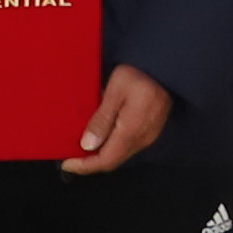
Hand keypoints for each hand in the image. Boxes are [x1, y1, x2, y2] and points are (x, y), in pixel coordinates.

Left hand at [59, 66, 175, 175]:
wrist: (165, 66)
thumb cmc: (140, 73)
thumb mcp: (115, 91)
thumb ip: (102, 119)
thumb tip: (87, 145)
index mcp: (131, 131)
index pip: (105, 161)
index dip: (85, 166)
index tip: (67, 163)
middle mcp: (142, 139)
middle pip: (113, 161)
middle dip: (91, 162)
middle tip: (71, 154)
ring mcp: (148, 136)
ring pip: (120, 154)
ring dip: (101, 153)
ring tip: (83, 144)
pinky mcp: (150, 130)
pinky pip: (128, 146)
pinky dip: (112, 145)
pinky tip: (102, 134)